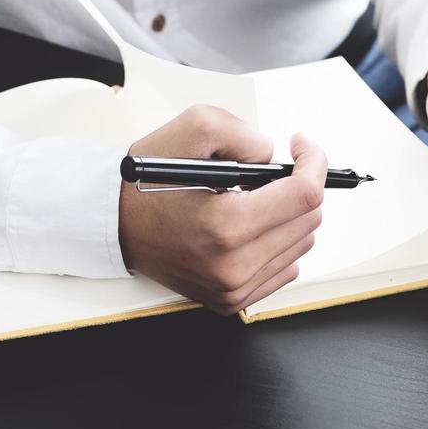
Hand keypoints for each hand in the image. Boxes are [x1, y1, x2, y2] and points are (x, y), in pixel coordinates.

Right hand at [119, 105, 326, 314]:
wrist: (113, 222)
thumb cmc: (148, 179)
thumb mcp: (195, 128)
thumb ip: (247, 135)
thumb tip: (277, 157)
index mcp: (227, 226)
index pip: (305, 195)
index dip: (314, 162)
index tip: (301, 148)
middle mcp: (234, 265)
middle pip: (309, 220)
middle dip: (297, 187)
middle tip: (271, 173)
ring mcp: (234, 288)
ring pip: (301, 245)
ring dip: (287, 216)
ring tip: (253, 200)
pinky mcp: (231, 300)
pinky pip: (284, 269)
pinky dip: (277, 243)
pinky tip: (249, 228)